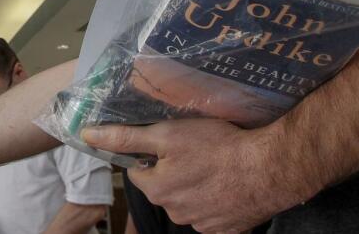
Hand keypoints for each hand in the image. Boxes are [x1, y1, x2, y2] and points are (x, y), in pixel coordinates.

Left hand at [82, 120, 315, 232]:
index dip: (152, 153)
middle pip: (164, 186)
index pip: (139, 170)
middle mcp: (175, 212)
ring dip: (196, 184)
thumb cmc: (218, 147)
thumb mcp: (166, 134)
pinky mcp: (226, 228)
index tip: (170, 142)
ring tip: (216, 165)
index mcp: (157, 190)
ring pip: (188, 199)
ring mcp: (202, 224)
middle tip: (197, 151)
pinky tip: (228, 182)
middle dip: (174, 169)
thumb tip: (88, 136)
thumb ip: (125, 138)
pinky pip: (212, 211)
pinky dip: (217, 198)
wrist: (270, 168)